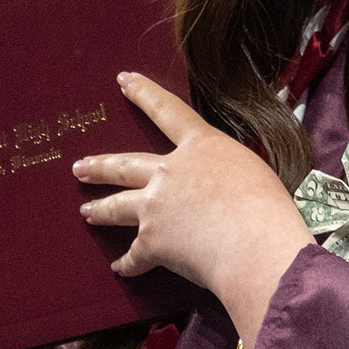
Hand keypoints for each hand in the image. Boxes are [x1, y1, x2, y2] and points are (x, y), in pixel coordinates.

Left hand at [75, 73, 313, 342]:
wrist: (255, 243)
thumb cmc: (269, 208)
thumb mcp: (254, 172)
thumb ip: (230, 174)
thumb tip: (227, 189)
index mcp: (201, 146)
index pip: (168, 111)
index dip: (144, 93)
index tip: (123, 80)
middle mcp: (171, 171)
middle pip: (126, 165)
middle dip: (101, 166)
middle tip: (79, 167)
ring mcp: (156, 206)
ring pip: (118, 206)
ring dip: (100, 209)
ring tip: (86, 211)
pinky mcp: (153, 242)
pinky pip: (134, 255)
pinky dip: (127, 264)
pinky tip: (119, 268)